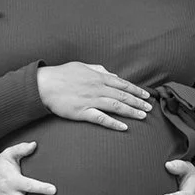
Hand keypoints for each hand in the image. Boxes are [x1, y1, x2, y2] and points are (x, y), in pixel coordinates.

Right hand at [37, 61, 151, 130]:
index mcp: (98, 77)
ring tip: (142, 117)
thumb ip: (98, 69)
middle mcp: (97, 88)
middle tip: (149, 108)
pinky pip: (101, 118)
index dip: (136, 90)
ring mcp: (91, 100)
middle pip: (123, 95)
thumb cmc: (61, 75)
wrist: (44, 85)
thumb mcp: (82, 66)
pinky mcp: (82, 112)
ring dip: (131, 111)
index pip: (122, 84)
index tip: (146, 96)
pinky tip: (123, 127)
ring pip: (116, 106)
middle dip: (138, 102)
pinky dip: (113, 123)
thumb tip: (112, 74)